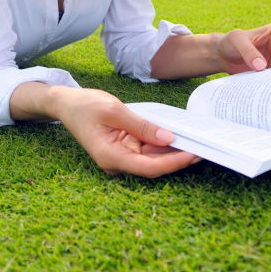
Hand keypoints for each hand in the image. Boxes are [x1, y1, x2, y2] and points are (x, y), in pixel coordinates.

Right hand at [54, 88, 199, 177]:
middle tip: (204, 145)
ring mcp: (121, 156)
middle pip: (154, 165)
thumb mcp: (114, 110)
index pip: (149, 167)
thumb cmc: (85, 106)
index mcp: (110, 156)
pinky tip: (178, 134)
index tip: (193, 153)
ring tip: (195, 139)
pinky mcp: (124, 149)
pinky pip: (147, 149)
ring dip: (172, 150)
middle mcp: (117, 162)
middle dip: (178, 157)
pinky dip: (162, 143)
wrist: (66, 104)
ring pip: (153, 158)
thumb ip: (142, 125)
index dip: (173, 163)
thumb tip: (168, 138)